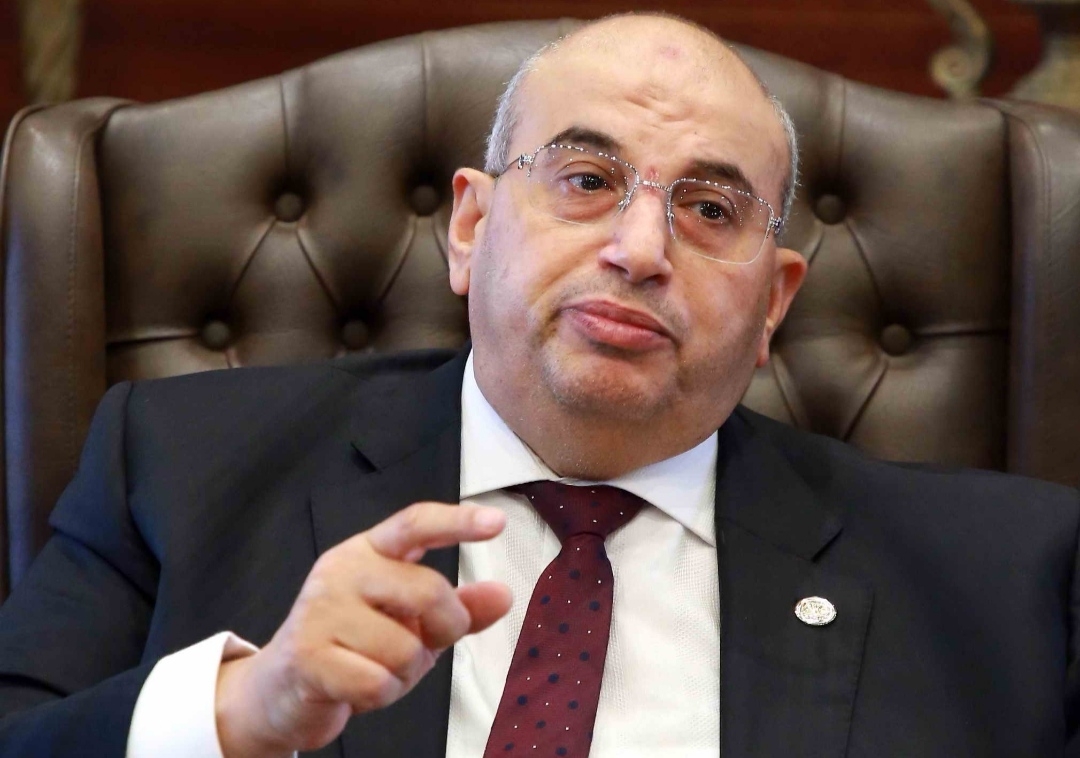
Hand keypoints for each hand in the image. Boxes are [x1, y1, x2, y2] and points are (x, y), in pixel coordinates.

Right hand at [214, 502, 510, 757]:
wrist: (280, 689)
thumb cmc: (355, 648)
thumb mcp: (412, 624)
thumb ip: (457, 608)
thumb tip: (504, 595)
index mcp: (369, 551)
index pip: (415, 524)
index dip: (457, 521)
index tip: (496, 522)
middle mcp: (342, 570)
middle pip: (428, 590)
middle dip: (442, 629)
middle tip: (421, 644)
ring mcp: (321, 610)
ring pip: (405, 648)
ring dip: (404, 674)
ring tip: (375, 668)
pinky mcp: (308, 655)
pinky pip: (378, 683)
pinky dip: (380, 696)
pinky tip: (356, 687)